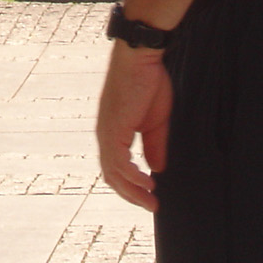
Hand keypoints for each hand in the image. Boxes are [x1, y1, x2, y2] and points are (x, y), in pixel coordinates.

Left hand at [96, 41, 172, 210]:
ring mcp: (107, 132)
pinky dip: (133, 176)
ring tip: (151, 200)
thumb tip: (156, 169)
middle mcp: (106, 134)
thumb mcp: (156, 120)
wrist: (141, 57)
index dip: (131, 185)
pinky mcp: (114, 128)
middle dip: (132, 194)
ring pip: (114, 173)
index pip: (116, 167)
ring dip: (133, 190)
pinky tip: (148, 183)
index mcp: (114, 131)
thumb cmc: (148, 81)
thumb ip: (154, 145)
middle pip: (112, 175)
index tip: (150, 196)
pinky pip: (120, 162)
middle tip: (152, 205)